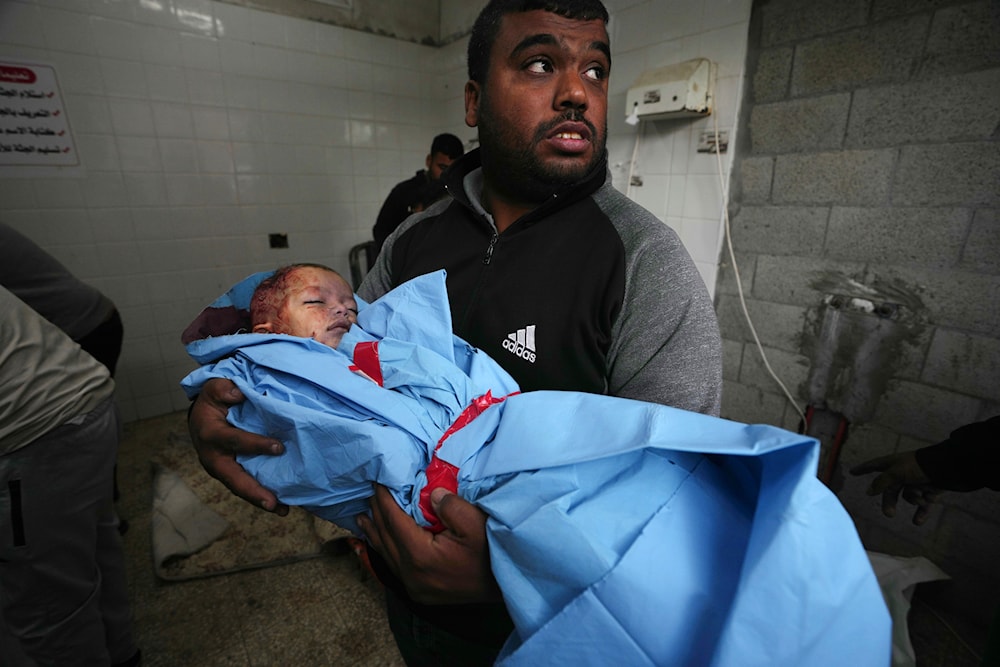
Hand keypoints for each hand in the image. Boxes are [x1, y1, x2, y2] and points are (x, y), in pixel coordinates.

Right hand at [188, 378, 288, 514]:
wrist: (201, 417)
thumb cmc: (212, 401)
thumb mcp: (214, 388)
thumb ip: (222, 389)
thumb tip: (238, 394)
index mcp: (211, 435)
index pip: (235, 441)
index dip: (256, 445)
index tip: (279, 447)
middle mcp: (214, 458)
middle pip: (234, 478)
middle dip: (254, 492)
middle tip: (273, 503)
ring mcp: (222, 469)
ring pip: (240, 487)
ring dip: (260, 500)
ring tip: (283, 510)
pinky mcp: (231, 474)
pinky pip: (246, 486)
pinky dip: (261, 495)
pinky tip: (282, 504)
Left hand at [356, 485, 500, 604]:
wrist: (505, 587)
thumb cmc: (492, 554)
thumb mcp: (476, 524)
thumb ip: (451, 506)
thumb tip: (432, 494)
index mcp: (420, 555)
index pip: (394, 521)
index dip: (384, 500)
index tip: (377, 482)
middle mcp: (411, 574)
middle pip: (385, 537)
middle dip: (376, 513)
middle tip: (368, 493)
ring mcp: (414, 586)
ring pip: (386, 554)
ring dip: (374, 533)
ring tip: (362, 517)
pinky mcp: (420, 592)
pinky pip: (393, 567)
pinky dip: (382, 550)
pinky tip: (376, 543)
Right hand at [850, 451, 942, 524]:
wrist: (948, 467)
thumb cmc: (920, 466)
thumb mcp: (897, 472)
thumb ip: (882, 482)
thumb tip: (869, 491)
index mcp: (894, 464)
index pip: (874, 466)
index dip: (863, 469)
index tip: (853, 472)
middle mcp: (904, 473)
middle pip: (891, 490)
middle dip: (891, 502)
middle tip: (889, 514)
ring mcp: (917, 482)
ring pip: (909, 498)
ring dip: (915, 500)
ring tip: (922, 499)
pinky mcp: (930, 491)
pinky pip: (923, 505)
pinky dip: (922, 513)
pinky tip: (917, 522)